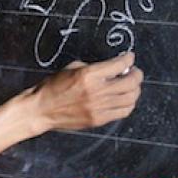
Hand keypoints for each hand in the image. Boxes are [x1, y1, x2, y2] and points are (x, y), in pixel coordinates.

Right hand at [25, 52, 142, 134]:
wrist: (42, 109)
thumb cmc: (52, 87)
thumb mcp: (72, 68)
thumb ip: (93, 68)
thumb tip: (112, 68)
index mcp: (88, 75)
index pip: (119, 65)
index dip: (128, 59)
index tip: (129, 57)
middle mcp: (96, 91)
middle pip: (130, 82)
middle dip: (136, 74)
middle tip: (134, 71)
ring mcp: (99, 108)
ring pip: (131, 98)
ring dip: (135, 89)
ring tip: (131, 85)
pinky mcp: (99, 120)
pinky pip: (124, 112)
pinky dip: (129, 104)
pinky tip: (125, 99)